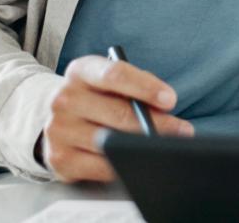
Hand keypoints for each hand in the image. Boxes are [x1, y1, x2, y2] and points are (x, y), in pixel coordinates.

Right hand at [40, 55, 193, 181]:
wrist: (57, 115)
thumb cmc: (98, 95)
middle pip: (118, 112)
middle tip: (181, 130)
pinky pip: (100, 167)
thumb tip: (165, 107)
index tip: (170, 100)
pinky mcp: (59, 159)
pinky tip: (139, 161)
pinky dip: (124, 165)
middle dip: (156, 123)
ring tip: (166, 146)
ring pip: (111, 141)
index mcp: (81, 71)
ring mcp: (58, 130)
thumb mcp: (113, 81)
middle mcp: (64, 98)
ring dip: (143, 146)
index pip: (116, 75)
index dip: (146, 88)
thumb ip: (138, 86)